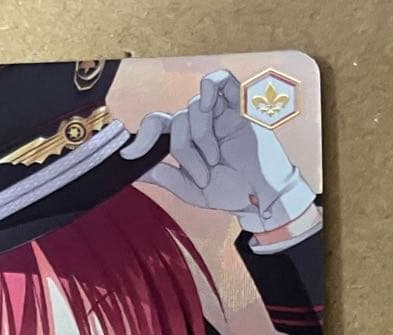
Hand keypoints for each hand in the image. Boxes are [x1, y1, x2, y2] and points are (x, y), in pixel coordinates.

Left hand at [121, 70, 315, 233]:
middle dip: (183, 149)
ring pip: (193, 109)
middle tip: (203, 174)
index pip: (156, 128)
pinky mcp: (237, 106)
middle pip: (174, 122)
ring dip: (202, 139)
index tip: (128, 154)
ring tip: (217, 160)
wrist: (263, 196)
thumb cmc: (231, 192)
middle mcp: (196, 126)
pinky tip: (210, 105)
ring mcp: (216, 114)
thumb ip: (166, 178)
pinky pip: (220, 81)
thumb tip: (135, 170)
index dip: (140, 138)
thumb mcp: (192, 191)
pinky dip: (210, 87)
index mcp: (183, 144)